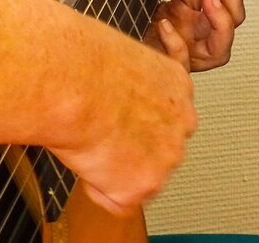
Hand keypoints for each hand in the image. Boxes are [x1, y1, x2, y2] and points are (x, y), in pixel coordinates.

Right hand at [51, 29, 196, 213]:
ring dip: (116, 170)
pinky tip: (84, 161)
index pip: (166, 115)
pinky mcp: (145, 184)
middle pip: (159, 148)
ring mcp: (168, 156)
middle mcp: (183, 122)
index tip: (117, 119)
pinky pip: (118, 201)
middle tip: (99, 134)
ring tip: (89, 143)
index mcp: (178, 84)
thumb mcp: (124, 57)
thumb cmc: (85, 62)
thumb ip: (132, 83)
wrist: (75, 83)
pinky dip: (97, 189)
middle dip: (132, 149)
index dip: (135, 122)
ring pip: (141, 177)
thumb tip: (116, 91)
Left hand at [143, 0, 245, 70]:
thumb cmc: (140, 33)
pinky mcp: (176, 70)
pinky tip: (166, 26)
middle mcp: (201, 31)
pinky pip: (183, 61)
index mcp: (195, 10)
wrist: (123, 66)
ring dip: (221, 17)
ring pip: (223, 39)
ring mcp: (193, 53)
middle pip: (233, 9)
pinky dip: (177, 43)